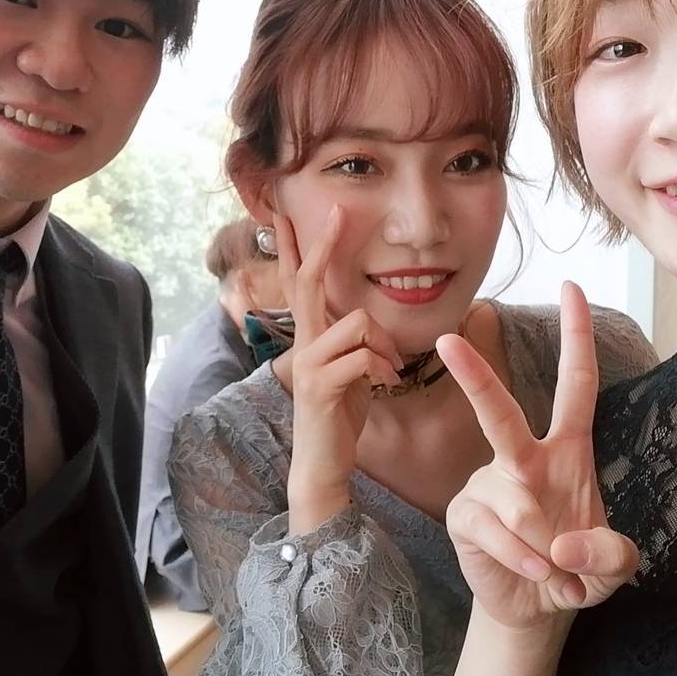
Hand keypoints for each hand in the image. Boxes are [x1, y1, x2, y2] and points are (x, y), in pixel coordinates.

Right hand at [275, 206, 402, 532]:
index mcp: (311, 338)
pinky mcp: (321, 385)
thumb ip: (353, 344)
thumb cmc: (339, 416)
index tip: (288, 215)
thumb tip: (369, 325)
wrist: (322, 465)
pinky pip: (364, 356)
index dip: (297, 248)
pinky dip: (384, 368)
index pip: (300, 283)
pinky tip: (386, 386)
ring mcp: (309, 363)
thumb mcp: (349, 372)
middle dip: (324, 244)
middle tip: (339, 210)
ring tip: (388, 371)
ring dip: (385, 344)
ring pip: (357, 322)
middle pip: (308, 282)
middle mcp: (303, 344)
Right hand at [440, 282, 637, 631]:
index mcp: (566, 451)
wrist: (537, 608)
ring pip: (512, 503)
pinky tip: (537, 574)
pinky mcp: (464, 515)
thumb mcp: (614, 567)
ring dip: (543, 546)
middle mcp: (523, 459)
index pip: (576, 384)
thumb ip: (610, 554)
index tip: (573, 287)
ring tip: (558, 574)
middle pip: (500, 412)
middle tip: (448, 343)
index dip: (576, 336)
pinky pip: (493, 532)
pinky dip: (522, 559)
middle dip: (475, 377)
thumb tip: (561, 542)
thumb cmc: (577, 570)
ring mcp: (488, 485)